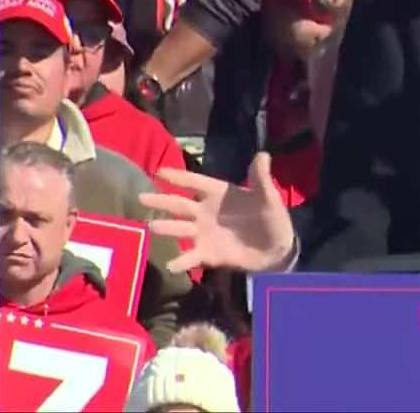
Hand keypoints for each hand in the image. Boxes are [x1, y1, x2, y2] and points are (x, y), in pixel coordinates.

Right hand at [139, 153, 296, 272]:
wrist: (278, 249)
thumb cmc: (272, 218)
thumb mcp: (269, 197)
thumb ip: (261, 179)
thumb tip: (263, 154)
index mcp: (219, 194)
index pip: (195, 182)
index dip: (178, 177)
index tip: (158, 171)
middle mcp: (206, 212)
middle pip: (179, 204)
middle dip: (161, 201)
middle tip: (141, 197)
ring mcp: (205, 233)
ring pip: (180, 229)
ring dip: (167, 228)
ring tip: (152, 227)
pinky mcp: (208, 254)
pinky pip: (190, 258)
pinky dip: (180, 262)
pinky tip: (170, 266)